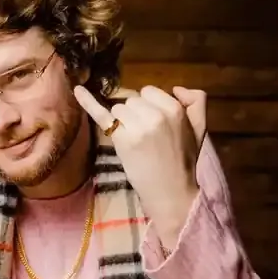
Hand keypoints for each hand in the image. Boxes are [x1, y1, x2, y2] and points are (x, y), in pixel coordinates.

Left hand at [74, 85, 206, 248]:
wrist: (171, 191)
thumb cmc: (184, 160)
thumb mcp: (200, 128)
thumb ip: (197, 101)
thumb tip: (175, 87)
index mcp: (175, 109)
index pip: (149, 92)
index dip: (149, 106)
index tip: (155, 125)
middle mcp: (155, 114)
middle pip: (132, 100)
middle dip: (136, 115)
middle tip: (147, 138)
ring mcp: (136, 127)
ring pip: (119, 109)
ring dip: (123, 123)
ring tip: (136, 143)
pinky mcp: (121, 140)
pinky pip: (102, 114)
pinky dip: (88, 101)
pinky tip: (77, 91)